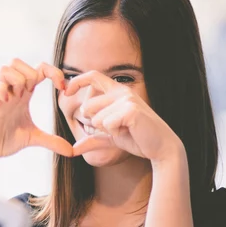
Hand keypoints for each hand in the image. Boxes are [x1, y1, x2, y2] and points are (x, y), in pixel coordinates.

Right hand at [0, 60, 73, 166]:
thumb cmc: (6, 140)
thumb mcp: (34, 138)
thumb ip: (52, 141)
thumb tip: (71, 152)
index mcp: (23, 93)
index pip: (39, 68)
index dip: (53, 72)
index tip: (62, 89)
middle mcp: (10, 90)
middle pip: (18, 61)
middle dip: (30, 74)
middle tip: (30, 94)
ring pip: (6, 68)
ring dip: (17, 80)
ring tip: (17, 97)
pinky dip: (2, 90)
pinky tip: (7, 102)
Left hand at [65, 71, 184, 163]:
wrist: (160, 147)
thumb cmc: (136, 138)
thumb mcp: (110, 137)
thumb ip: (92, 139)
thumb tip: (73, 150)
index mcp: (117, 92)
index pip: (93, 76)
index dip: (77, 81)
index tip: (65, 92)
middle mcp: (122, 91)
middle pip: (87, 106)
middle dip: (95, 123)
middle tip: (115, 128)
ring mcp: (127, 99)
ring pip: (96, 118)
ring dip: (106, 130)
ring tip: (124, 129)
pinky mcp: (131, 110)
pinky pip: (106, 125)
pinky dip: (114, 133)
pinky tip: (129, 132)